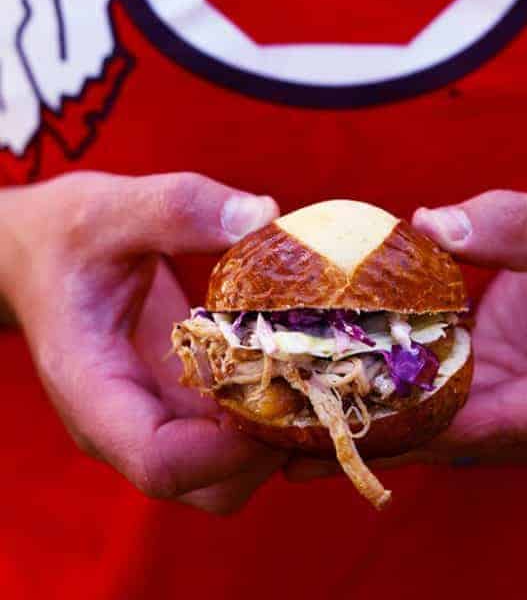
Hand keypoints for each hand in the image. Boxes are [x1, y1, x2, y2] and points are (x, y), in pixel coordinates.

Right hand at [0, 171, 282, 513]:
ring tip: (315, 367)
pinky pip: (234, 436)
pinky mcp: (182, 401)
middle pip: (208, 486)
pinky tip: (301, 358)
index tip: (286, 390)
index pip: (161, 463)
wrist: (40, 252)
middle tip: (316, 378)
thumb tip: (262, 216)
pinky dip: (272, 412)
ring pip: (229, 472)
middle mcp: (125, 423)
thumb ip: (179, 208)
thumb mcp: (111, 208)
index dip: (231, 449)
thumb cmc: (66, 235)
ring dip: (279, 434)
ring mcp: (156, 416)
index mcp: (93, 392)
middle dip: (270, 448)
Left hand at [287, 187, 526, 480]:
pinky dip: (390, 404)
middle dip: (366, 428)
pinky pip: (444, 412)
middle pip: (451, 438)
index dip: (399, 416)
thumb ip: (518, 226)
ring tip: (281, 421)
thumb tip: (431, 226)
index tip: (324, 405)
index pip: (483, 421)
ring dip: (368, 423)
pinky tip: (326, 404)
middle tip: (276, 422)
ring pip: (441, 433)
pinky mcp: (510, 403)